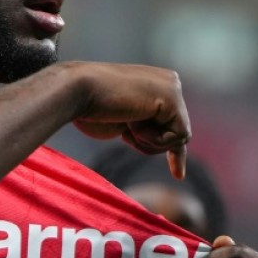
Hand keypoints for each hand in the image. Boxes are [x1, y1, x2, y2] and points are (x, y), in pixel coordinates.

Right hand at [67, 62, 190, 178]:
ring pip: (180, 138)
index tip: (178, 175)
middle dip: (152, 143)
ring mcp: (172, 88)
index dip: (168, 147)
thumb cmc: (91, 108)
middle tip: (125, 130)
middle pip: (179, 132)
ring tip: (126, 123)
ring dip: (149, 141)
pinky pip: (178, 137)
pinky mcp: (171, 98)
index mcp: (159, 83)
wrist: (77, 91)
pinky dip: (153, 139)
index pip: (175, 123)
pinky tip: (132, 123)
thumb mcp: (125, 120)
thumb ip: (145, 126)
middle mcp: (170, 82)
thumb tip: (169, 147)